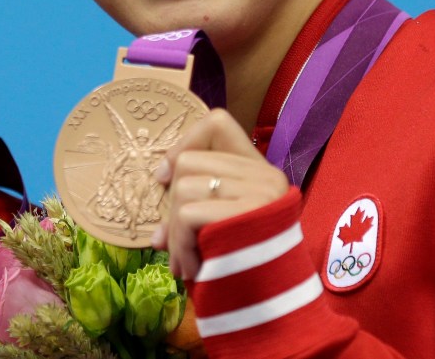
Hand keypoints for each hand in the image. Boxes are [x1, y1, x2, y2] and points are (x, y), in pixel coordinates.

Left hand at [151, 109, 288, 280]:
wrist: (279, 311)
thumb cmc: (244, 268)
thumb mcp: (221, 226)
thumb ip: (197, 204)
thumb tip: (155, 210)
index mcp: (261, 171)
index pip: (216, 123)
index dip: (184, 143)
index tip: (166, 178)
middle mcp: (266, 176)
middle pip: (188, 162)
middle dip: (171, 206)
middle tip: (174, 244)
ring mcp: (260, 194)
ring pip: (182, 188)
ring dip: (174, 233)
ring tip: (185, 263)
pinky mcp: (247, 215)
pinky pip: (186, 214)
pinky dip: (179, 244)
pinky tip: (193, 269)